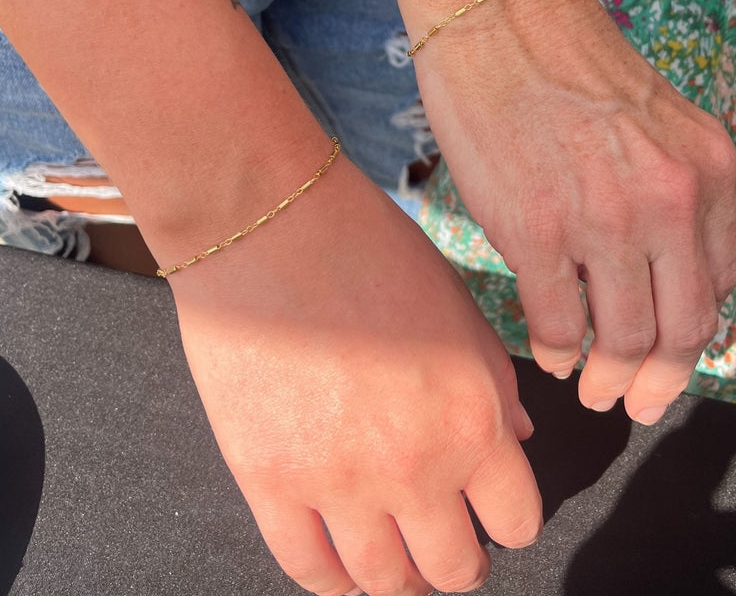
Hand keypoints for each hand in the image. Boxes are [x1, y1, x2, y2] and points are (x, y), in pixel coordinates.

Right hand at [166, 158, 540, 595]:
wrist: (269, 224)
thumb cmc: (366, 249)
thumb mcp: (456, 306)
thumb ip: (495, 383)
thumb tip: (517, 440)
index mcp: (473, 416)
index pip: (517, 520)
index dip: (506, 520)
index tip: (487, 511)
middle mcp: (415, 463)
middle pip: (453, 568)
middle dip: (456, 560)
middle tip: (440, 539)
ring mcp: (337, 479)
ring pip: (384, 581)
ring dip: (397, 578)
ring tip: (390, 556)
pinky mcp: (267, 478)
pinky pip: (307, 568)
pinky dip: (331, 580)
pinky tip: (337, 564)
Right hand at [409, 0, 735, 423]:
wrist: (496, 16)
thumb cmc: (562, 61)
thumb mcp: (653, 121)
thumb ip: (670, 193)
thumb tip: (650, 268)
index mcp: (710, 170)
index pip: (724, 287)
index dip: (697, 337)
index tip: (673, 359)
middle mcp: (670, 201)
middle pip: (684, 328)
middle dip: (661, 380)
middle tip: (638, 401)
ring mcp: (603, 221)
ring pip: (626, 338)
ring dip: (611, 378)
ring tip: (595, 391)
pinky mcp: (535, 232)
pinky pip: (558, 323)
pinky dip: (558, 352)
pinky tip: (550, 355)